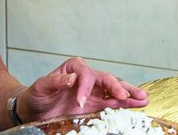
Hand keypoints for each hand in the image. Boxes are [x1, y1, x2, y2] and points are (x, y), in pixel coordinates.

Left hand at [18, 57, 149, 121]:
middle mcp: (88, 77)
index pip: (86, 75)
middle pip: (107, 79)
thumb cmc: (37, 95)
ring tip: (143, 98)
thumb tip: (72, 78)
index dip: (85, 88)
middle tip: (126, 95)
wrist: (35, 110)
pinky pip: (113, 103)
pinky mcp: (97, 103)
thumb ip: (55, 81)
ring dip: (129, 95)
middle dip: (118, 88)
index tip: (80, 102)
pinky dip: (125, 104)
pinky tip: (137, 104)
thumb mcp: (41, 87)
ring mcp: (94, 91)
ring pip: (115, 90)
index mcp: (75, 68)